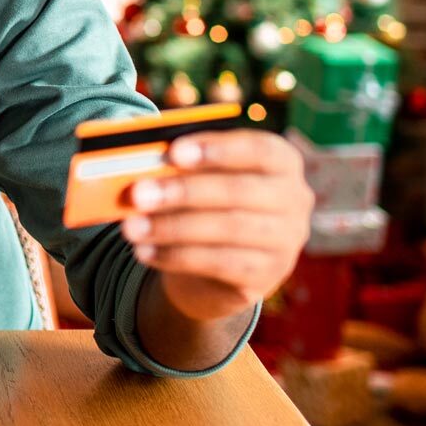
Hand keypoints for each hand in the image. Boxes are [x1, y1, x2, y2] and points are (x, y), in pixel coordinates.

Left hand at [118, 130, 311, 321]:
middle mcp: (294, 199)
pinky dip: (177, 257)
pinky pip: (220, 265)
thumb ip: (180, 166)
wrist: (216, 265)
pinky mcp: (266, 276)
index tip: (174, 152)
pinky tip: (145, 252)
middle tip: (138, 193)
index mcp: (281, 161)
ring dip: (172, 228)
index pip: (260, 150)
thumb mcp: (199, 178)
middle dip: (184, 192)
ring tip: (131, 228)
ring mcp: (285, 241)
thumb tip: (141, 163)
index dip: (217, 149)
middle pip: (239, 192)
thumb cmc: (205, 203)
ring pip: (228, 231)